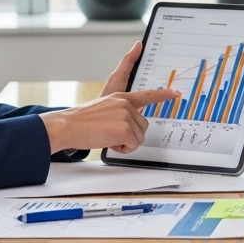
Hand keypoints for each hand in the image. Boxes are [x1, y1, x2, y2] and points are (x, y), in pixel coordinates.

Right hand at [39, 42, 179, 153]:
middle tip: (109, 134)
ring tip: (106, 136)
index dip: (163, 95)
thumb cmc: (81, 122)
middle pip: (143, 126)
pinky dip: (122, 149)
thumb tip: (130, 126)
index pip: (146, 95)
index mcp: (120, 97)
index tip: (176, 93)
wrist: (67, 125)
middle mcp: (126, 103)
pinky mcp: (124, 129)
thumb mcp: (104, 109)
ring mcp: (126, 115)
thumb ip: (120, 112)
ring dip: (125, 143)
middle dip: (130, 135)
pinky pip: (133, 145)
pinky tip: (108, 142)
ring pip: (139, 137)